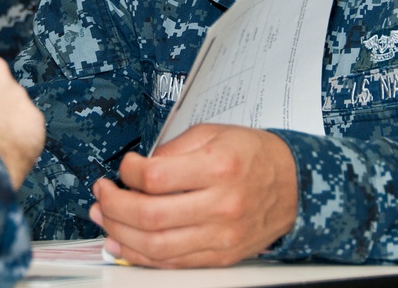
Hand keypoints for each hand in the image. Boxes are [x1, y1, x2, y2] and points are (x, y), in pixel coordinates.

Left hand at [89, 124, 297, 266]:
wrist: (295, 186)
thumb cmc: (255, 156)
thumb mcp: (216, 133)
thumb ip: (175, 149)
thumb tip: (139, 169)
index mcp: (219, 167)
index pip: (157, 176)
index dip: (128, 172)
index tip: (124, 166)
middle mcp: (221, 205)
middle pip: (150, 215)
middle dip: (114, 205)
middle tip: (102, 193)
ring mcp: (221, 236)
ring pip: (156, 246)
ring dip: (119, 233)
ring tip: (104, 217)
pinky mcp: (221, 257)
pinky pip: (172, 263)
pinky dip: (141, 256)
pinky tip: (123, 243)